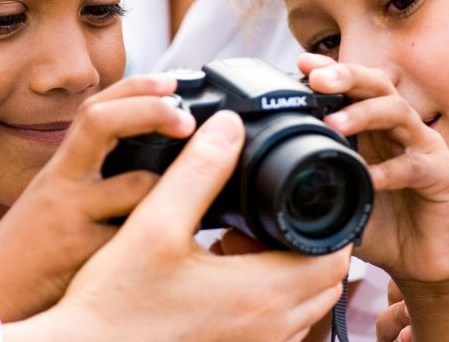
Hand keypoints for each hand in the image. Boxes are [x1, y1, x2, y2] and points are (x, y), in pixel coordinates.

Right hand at [0, 74, 197, 321]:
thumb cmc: (33, 251)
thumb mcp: (58, 202)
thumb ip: (97, 177)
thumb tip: (156, 157)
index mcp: (62, 166)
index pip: (96, 107)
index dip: (136, 87)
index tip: (172, 82)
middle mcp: (61, 180)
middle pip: (102, 121)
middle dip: (151, 111)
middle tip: (187, 121)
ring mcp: (67, 213)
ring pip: (134, 184)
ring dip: (169, 188)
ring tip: (189, 199)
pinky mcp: (77, 251)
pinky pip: (135, 236)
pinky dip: (159, 237)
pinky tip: (169, 243)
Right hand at [12, 111, 350, 341]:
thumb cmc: (115, 302)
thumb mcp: (155, 222)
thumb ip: (198, 170)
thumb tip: (230, 127)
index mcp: (261, 294)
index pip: (333, 257)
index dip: (329, 221)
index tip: (300, 194)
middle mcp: (269, 329)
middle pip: (323, 280)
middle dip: (305, 240)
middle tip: (263, 212)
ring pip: (300, 302)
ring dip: (284, 265)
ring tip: (236, 236)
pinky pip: (273, 320)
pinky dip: (263, 289)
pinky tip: (215, 266)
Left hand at [299, 53, 448, 283]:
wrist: (425, 264)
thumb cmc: (382, 223)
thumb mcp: (340, 196)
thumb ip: (314, 179)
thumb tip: (266, 174)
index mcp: (375, 126)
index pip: (354, 86)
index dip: (330, 71)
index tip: (301, 63)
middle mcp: (400, 129)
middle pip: (378, 85)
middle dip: (347, 76)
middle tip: (317, 79)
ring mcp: (424, 148)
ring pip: (398, 112)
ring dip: (365, 113)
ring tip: (334, 123)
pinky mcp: (443, 176)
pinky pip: (416, 166)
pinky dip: (391, 170)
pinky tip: (370, 178)